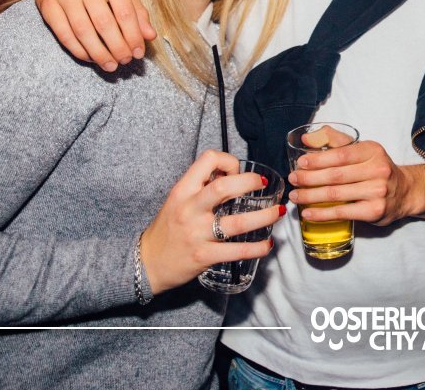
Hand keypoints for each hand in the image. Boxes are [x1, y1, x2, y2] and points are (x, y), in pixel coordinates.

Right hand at [27, 0, 156, 70]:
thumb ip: (136, 10)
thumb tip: (150, 36)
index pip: (125, 12)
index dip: (133, 36)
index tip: (138, 53)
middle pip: (104, 24)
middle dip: (117, 48)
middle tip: (125, 61)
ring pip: (83, 31)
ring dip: (99, 53)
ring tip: (110, 65)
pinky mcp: (47, 5)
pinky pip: (65, 35)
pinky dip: (79, 51)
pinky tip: (91, 58)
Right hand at [140, 150, 282, 293]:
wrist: (146, 264)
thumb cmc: (167, 230)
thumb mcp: (177, 200)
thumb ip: (201, 187)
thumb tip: (231, 174)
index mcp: (182, 191)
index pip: (208, 160)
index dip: (229, 161)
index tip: (238, 172)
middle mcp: (189, 209)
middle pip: (224, 187)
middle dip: (250, 182)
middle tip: (264, 184)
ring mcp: (197, 234)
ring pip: (238, 223)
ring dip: (265, 216)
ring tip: (279, 212)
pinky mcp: (204, 256)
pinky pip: (237, 251)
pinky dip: (257, 248)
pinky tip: (267, 244)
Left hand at [288, 139, 424, 226]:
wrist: (405, 192)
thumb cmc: (377, 169)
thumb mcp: (363, 150)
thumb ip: (336, 141)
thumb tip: (306, 139)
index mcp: (373, 151)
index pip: (340, 154)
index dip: (318, 159)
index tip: (300, 163)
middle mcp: (377, 170)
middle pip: (335, 175)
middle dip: (309, 178)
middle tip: (293, 180)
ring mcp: (377, 192)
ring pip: (336, 194)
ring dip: (311, 196)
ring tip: (295, 196)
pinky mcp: (374, 211)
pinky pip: (342, 212)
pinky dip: (322, 214)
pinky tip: (308, 213)